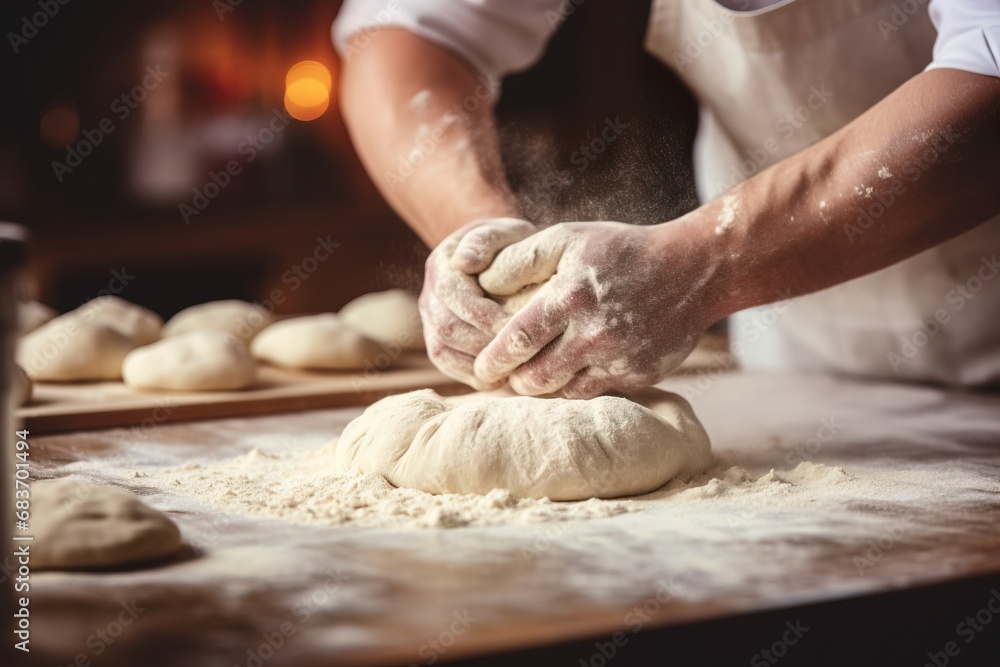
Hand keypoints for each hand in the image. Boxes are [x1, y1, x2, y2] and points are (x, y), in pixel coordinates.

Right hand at [420, 217, 537, 388]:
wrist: (498, 258)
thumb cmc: (508, 244)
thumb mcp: (503, 231)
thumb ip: (486, 240)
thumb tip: (464, 261)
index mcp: (440, 266)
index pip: (453, 295)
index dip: (484, 314)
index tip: (517, 324)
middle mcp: (428, 295)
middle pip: (447, 328)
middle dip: (484, 342)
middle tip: (519, 352)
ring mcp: (430, 321)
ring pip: (443, 351)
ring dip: (478, 362)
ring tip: (512, 366)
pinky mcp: (439, 342)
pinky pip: (449, 364)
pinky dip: (474, 373)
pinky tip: (502, 375)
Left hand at [473, 221, 720, 397]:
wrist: (692, 270)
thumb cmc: (620, 251)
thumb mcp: (568, 238)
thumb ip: (520, 259)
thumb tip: (480, 280)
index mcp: (571, 296)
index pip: (517, 340)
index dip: (493, 360)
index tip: (481, 368)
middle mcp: (595, 333)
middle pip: (535, 378)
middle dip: (513, 379)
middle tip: (504, 375)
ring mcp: (619, 358)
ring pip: (561, 392)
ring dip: (542, 387)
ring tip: (531, 374)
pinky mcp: (639, 376)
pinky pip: (592, 394)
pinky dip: (574, 387)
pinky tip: (567, 372)